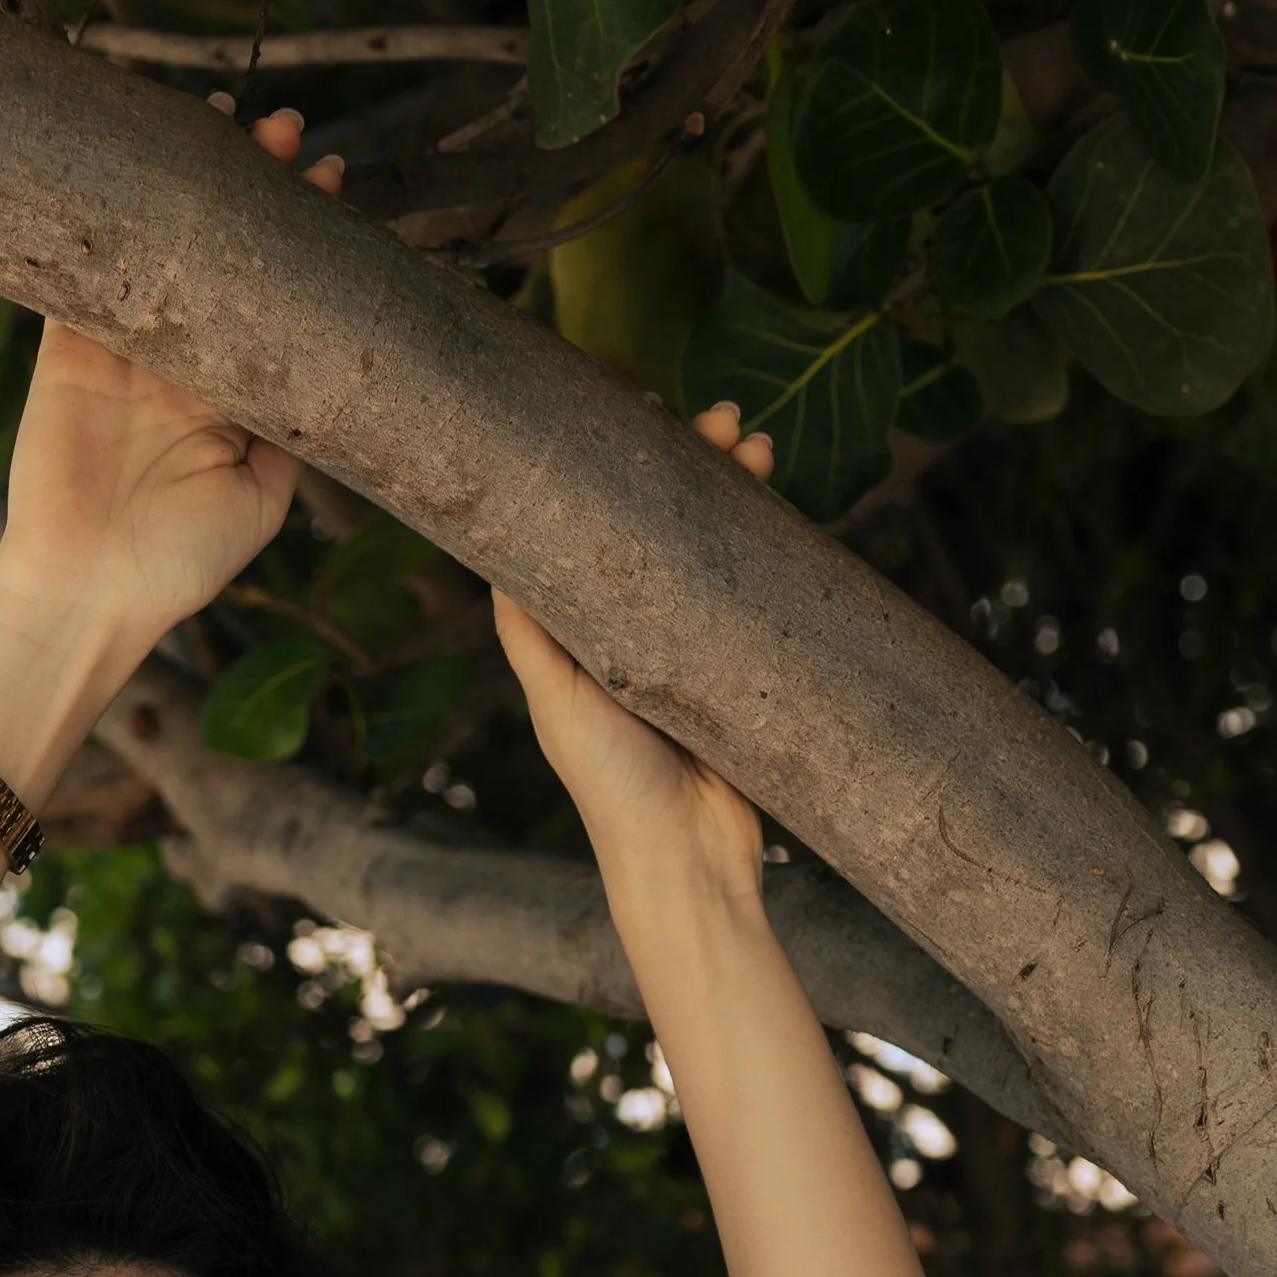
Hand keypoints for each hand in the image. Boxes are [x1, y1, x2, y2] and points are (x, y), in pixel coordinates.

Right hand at [0, 105, 344, 669]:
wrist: (90, 595)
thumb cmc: (180, 562)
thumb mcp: (262, 497)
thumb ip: (291, 428)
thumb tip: (327, 359)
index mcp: (230, 393)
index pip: (273, 296)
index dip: (302, 238)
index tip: (333, 182)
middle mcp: (180, 362)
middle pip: (221, 254)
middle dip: (253, 187)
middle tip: (286, 130)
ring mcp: (123, 350)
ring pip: (158, 245)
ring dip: (187, 182)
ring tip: (225, 117)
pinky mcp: (68, 349)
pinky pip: (87, 272)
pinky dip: (106, 216)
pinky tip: (135, 161)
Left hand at [493, 401, 773, 899]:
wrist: (689, 861)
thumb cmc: (614, 790)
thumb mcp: (559, 703)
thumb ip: (531, 634)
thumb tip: (494, 552)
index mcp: (582, 632)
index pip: (599, 528)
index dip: (623, 469)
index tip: (645, 415)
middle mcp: (634, 631)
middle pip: (663, 524)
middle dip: (695, 466)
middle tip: (726, 421)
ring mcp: (691, 645)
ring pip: (713, 544)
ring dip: (736, 490)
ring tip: (760, 447)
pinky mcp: (739, 667)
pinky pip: (753, 587)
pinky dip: (769, 540)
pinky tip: (782, 502)